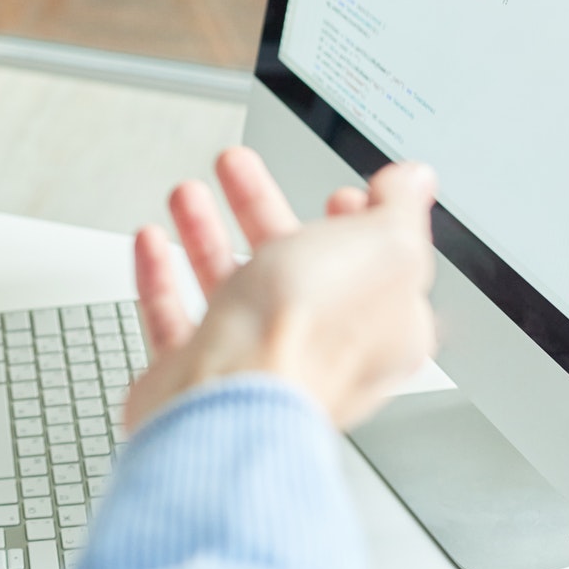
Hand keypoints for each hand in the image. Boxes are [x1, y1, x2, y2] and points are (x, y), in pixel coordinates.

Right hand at [126, 149, 438, 432]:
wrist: (226, 399)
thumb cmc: (307, 335)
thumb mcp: (382, 248)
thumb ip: (400, 210)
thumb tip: (416, 180)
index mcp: (380, 324)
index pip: (378, 266)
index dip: (359, 222)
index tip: (340, 191)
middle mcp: (322, 347)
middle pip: (293, 266)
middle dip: (261, 207)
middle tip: (237, 169)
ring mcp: (256, 361)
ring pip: (232, 287)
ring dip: (206, 232)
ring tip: (187, 194)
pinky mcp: (199, 374)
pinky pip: (177, 319)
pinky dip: (161, 276)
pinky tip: (152, 244)